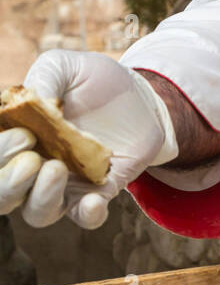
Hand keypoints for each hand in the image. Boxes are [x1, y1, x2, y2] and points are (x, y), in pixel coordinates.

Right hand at [0, 51, 176, 229]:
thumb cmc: (94, 81)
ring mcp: (64, 184)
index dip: (0, 154)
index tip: (23, 134)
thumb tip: (35, 101)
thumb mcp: (66, 66)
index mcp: (16, 137)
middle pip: (4, 195)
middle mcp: (33, 166)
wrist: (141, 96)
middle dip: (9, 182)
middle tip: (33, 158)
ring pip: (38, 212)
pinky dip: (87, 214)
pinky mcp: (98, 192)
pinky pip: (86, 217)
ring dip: (41, 198)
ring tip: (58, 170)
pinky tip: (93, 200)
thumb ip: (44, 77)